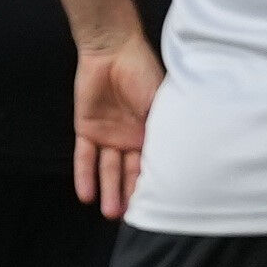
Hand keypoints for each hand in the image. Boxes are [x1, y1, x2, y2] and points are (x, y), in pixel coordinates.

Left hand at [68, 31, 161, 222]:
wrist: (112, 50)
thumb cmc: (143, 72)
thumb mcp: (161, 102)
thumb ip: (165, 128)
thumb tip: (182, 157)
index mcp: (152, 135)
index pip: (153, 166)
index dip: (154, 186)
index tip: (158, 208)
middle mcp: (131, 140)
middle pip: (129, 174)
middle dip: (129, 195)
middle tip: (130, 217)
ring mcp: (109, 137)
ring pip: (108, 170)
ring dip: (108, 190)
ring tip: (110, 212)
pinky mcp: (87, 130)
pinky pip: (84, 157)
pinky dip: (84, 175)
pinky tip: (85, 195)